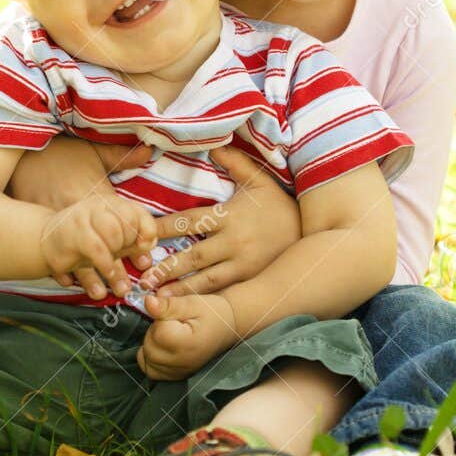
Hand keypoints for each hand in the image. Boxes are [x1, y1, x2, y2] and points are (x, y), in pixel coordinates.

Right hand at [12, 137, 154, 297]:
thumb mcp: (93, 153)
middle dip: (117, 268)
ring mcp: (65, 226)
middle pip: (107, 245)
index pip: (125, 223)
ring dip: (93, 280)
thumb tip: (149, 150)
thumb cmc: (64, 158)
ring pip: (82, 260)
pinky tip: (73, 285)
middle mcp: (84, 214)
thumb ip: (120, 157)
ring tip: (101, 293)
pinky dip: (65, 275)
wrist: (28, 161)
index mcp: (98, 197)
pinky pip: (58, 259)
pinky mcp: (48, 233)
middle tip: (127, 286)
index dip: (138, 240)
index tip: (145, 255)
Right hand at [38, 195, 156, 298]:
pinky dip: (104, 268)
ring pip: (113, 237)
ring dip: (117, 263)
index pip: (137, 213)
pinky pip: (97, 251)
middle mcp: (97, 207)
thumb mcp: (107, 238)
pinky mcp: (71, 236)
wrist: (43, 240)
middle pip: (127, 225)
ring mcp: (82, 219)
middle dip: (128, 249)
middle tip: (123, 265)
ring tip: (118, 283)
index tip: (144, 251)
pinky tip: (102, 284)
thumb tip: (148, 253)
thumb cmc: (81, 240)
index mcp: (109, 204)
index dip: (146, 233)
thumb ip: (129, 242)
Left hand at [136, 145, 299, 296]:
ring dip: (180, 291)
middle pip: (194, 256)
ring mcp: (242, 265)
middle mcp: (234, 243)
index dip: (166, 227)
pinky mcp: (249, 280)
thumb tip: (214, 147)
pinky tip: (184, 308)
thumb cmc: (279, 206)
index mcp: (230, 216)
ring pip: (206, 281)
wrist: (312, 234)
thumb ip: (235, 163)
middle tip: (142, 278)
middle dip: (167, 268)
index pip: (191, 221)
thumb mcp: (260, 181)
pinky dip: (202, 300)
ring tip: (156, 300)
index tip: (144, 232)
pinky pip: (222, 292)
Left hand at [136, 291, 240, 380]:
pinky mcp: (175, 377)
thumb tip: (147, 302)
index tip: (177, 315)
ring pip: (146, 357)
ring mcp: (178, 373)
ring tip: (170, 333)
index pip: (158, 331)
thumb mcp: (192, 302)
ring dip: (152, 343)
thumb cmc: (212, 313)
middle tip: (174, 323)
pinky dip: (151, 357)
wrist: (227, 328)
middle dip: (156, 330)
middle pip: (149, 345)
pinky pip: (151, 369)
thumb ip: (168, 304)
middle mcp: (182, 364)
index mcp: (187, 344)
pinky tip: (164, 346)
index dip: (162, 318)